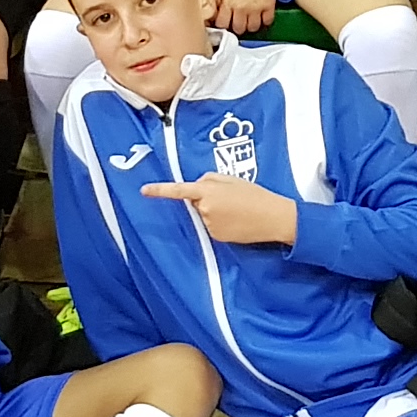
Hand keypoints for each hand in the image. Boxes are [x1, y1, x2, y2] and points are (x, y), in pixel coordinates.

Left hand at [143, 173, 299, 246]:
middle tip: (230, 196)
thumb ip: (211, 179)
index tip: (144, 191)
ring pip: (204, 214)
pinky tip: (236, 220)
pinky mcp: (216, 236)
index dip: (160, 190)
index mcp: (208, 191)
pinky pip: (212, 226)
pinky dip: (220, 222)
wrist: (272, 218)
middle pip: (196, 201)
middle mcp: (204, 209)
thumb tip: (197, 185)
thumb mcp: (233, 179)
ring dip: (214, 210)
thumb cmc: (255, 195)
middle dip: (205, 197)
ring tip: (237, 208)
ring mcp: (209, 225)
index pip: (179, 190)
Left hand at [215, 0, 281, 32]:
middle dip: (237, 26)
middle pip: (238, 29)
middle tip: (239, 21)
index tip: (226, 22)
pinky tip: (262, 14)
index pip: (221, 24)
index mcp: (227, 1)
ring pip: (252, 28)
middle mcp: (240, 7)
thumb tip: (219, 12)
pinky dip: (265, 21)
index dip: (223, 25)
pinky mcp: (269, 6)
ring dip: (251, 25)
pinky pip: (267, 22)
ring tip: (251, 18)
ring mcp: (255, 8)